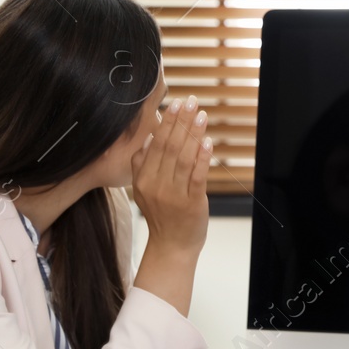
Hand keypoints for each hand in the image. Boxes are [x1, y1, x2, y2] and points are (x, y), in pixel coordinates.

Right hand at [131, 96, 210, 254]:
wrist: (171, 247)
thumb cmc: (161, 217)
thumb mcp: (142, 191)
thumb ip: (141, 165)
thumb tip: (149, 138)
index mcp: (143, 179)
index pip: (156, 144)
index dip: (167, 122)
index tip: (176, 104)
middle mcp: (156, 185)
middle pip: (169, 147)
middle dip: (181, 122)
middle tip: (191, 102)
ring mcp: (174, 195)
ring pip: (183, 158)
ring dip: (193, 134)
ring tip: (201, 115)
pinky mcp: (191, 203)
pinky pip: (197, 176)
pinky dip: (202, 158)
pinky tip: (207, 142)